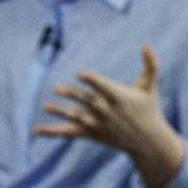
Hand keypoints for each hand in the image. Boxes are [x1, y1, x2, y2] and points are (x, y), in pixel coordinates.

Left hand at [40, 44, 185, 187]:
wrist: (148, 143)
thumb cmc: (149, 110)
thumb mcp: (150, 87)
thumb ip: (150, 65)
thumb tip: (146, 44)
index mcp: (120, 97)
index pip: (103, 87)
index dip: (91, 80)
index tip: (80, 74)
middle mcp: (108, 111)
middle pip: (88, 101)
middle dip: (74, 96)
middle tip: (58, 89)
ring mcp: (99, 124)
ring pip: (77, 116)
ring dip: (61, 112)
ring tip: (46, 106)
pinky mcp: (92, 134)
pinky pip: (70, 132)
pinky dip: (53, 132)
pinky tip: (36, 130)